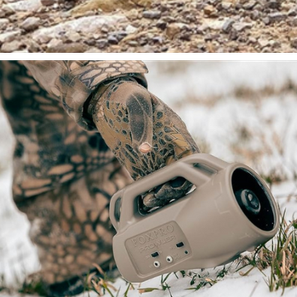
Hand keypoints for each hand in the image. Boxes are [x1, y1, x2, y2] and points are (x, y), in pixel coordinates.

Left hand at [91, 78, 198, 209]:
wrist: (106, 100)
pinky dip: (147, 194)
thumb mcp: (134, 101)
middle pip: (182, 172)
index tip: (177, 178)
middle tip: (160, 194)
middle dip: (175, 186)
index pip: (190, 153)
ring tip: (150, 201)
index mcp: (174, 130)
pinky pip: (148, 184)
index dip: (188, 168)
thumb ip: (141, 122)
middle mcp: (168, 146)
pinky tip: (142, 201)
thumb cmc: (125, 95)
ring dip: (163, 194)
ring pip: (166, 182)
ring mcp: (154, 157)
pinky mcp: (139, 165)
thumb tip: (145, 149)